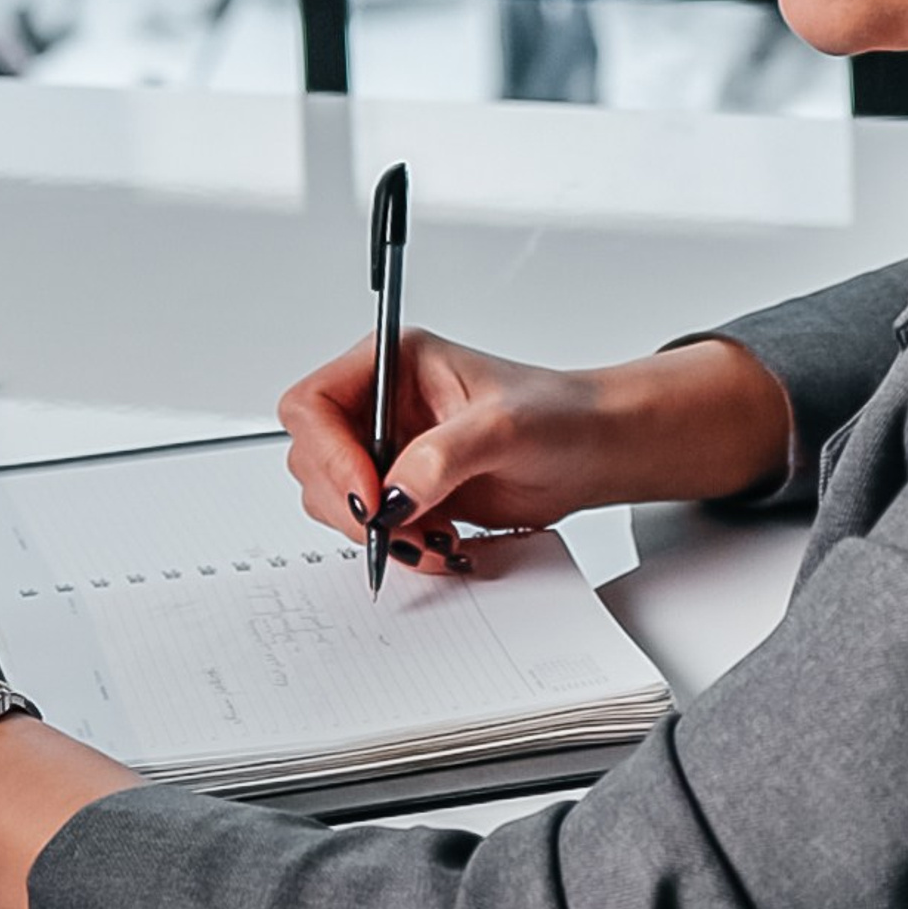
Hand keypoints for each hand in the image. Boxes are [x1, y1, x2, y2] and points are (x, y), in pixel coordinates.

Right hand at [277, 326, 791, 565]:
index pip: (313, 403)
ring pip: (334, 499)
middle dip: (352, 503)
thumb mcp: (505, 427)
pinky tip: (440, 543)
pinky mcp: (404, 491)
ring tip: (434, 537)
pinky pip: (371, 526)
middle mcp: (380, 405)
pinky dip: (397, 544)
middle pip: (313, 458)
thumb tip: (394, 493)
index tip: (371, 493)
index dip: (328, 453)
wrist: (595, 452)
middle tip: (399, 528)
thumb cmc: (561, 416)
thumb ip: (445, 456)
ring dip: (376, 529)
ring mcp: (388, 449)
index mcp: (390, 364)